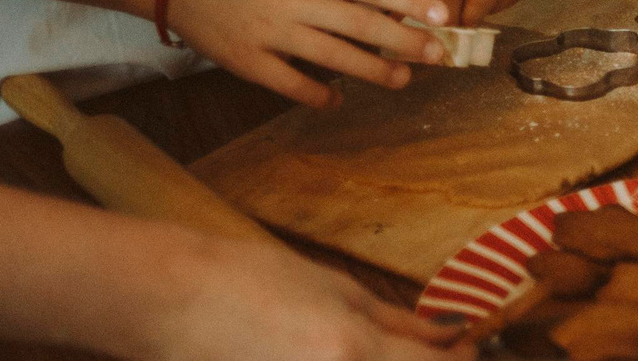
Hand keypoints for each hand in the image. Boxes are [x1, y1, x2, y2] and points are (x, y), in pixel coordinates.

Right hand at [131, 232, 472, 360]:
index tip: (469, 349)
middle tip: (428, 351)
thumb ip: (399, 322)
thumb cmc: (247, 283)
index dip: (464, 360)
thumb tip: (453, 335)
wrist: (168, 302)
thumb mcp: (336, 290)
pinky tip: (337, 357)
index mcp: (354, 353)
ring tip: (366, 350)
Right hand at [165, 0, 453, 108]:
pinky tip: (337, 100)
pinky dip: (316, 94)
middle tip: (438, 55)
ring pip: (333, 55)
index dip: (410, 1)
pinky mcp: (247, 59)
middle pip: (361, 24)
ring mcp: (272, 31)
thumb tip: (383, 6)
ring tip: (402, 80)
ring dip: (372, 70)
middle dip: (404, 42)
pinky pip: (290, 83)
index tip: (443, 14)